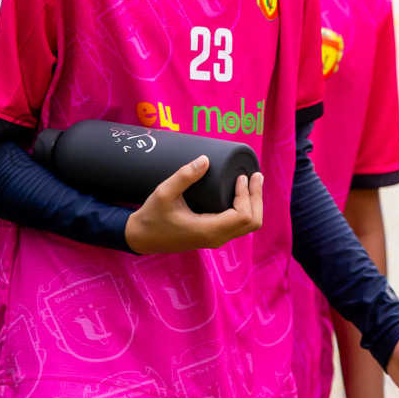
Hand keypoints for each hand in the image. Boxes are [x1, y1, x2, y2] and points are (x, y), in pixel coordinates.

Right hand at [124, 158, 262, 254]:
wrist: (142, 237)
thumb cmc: (152, 217)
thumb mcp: (164, 193)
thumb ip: (184, 176)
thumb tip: (205, 159)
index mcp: (208, 230)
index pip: (242, 216)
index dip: (247, 195)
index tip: (241, 177)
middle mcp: (216, 238)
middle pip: (252, 223)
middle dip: (256, 198)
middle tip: (256, 176)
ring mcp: (216, 239)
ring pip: (248, 225)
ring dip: (253, 203)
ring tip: (252, 182)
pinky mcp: (212, 235)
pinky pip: (238, 225)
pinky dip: (245, 209)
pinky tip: (241, 194)